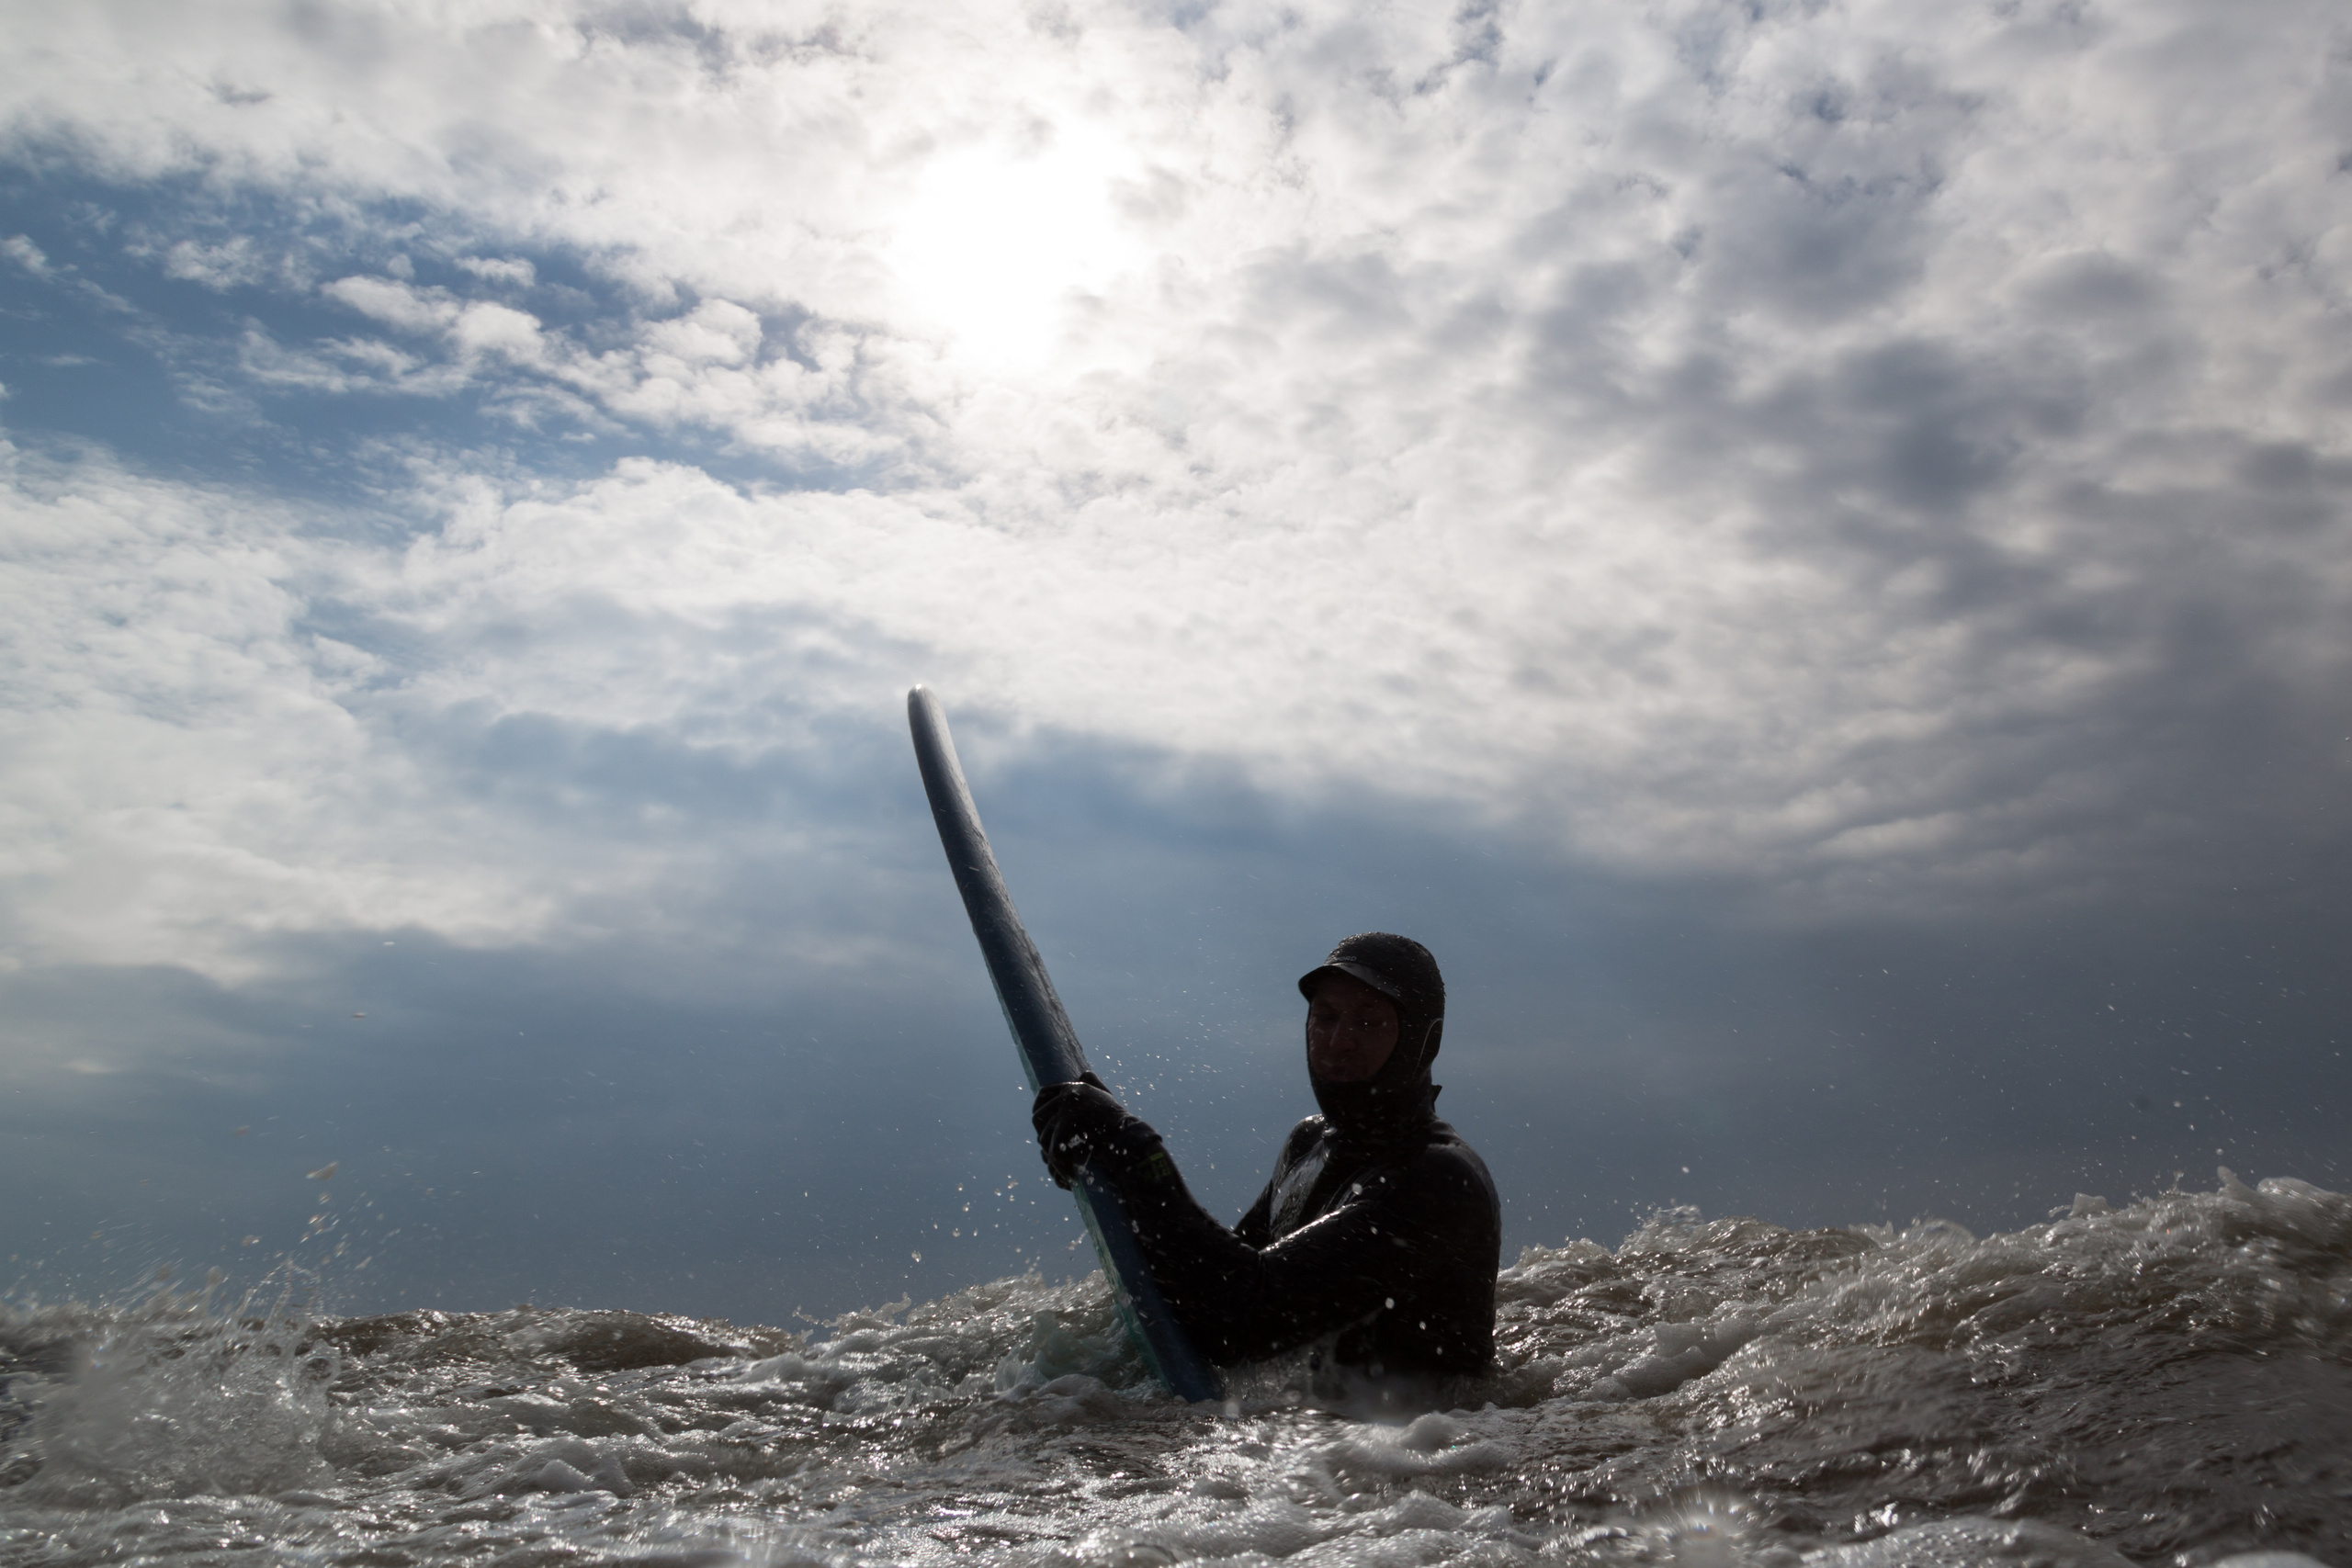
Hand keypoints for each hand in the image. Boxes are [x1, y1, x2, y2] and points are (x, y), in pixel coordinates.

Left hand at [1032, 1072, 1170, 1190]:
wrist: (1130, 1139)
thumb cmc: (1120, 1124)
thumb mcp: (1106, 1098)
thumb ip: (1094, 1086)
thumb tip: (1085, 1073)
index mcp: (1075, 1088)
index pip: (1044, 1093)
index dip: (1039, 1109)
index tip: (1041, 1125)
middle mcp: (1069, 1094)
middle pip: (1037, 1115)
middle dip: (1042, 1134)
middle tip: (1050, 1150)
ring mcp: (1067, 1109)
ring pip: (1044, 1137)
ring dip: (1051, 1154)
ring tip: (1062, 1166)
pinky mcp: (1067, 1125)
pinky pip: (1054, 1150)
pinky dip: (1061, 1167)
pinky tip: (1070, 1176)